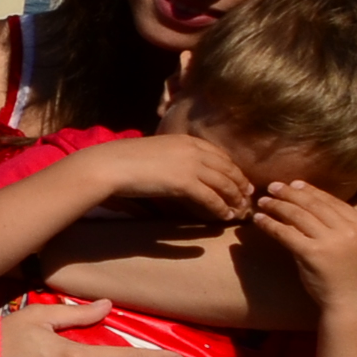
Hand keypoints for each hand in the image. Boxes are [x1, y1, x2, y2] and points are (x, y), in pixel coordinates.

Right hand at [85, 132, 253, 222]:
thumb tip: (174, 173)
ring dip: (235, 199)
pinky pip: (211, 198)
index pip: (219, 154)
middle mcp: (193, 149)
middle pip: (227, 168)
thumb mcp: (154, 153)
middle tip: (247, 198)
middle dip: (240, 184)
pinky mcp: (185, 182)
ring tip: (239, 211)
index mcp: (185, 140)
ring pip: (224, 184)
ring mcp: (191, 165)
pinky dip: (221, 208)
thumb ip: (170, 159)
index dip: (232, 169)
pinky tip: (224, 217)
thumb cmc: (123, 160)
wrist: (110, 165)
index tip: (239, 180)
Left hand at [246, 179, 356, 312]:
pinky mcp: (312, 254)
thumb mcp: (354, 246)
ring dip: (277, 205)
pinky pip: (285, 233)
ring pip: (298, 215)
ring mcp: (331, 241)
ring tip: (263, 201)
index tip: (295, 183)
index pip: (332, 201)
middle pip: (313, 204)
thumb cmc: (352, 277)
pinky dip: (270, 224)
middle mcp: (349, 230)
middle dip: (290, 193)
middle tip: (273, 186)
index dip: (311, 191)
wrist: (355, 304)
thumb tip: (308, 209)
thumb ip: (337, 228)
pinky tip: (259, 220)